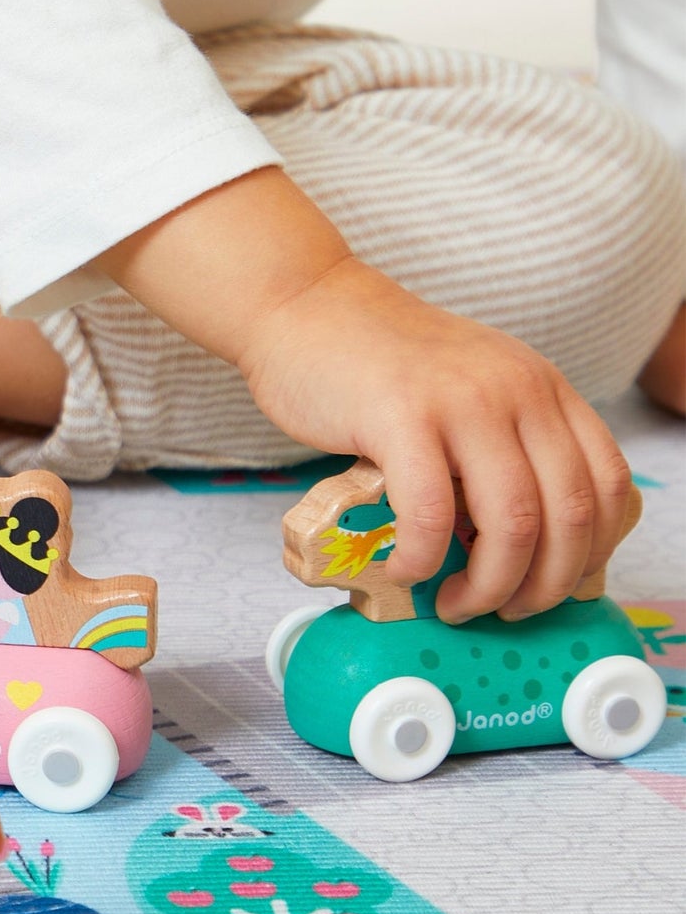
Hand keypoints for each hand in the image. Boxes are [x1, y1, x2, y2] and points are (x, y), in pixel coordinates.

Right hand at [97, 168, 633, 622]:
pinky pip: (432, 513)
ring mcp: (461, 402)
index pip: (608, 484)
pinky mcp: (400, 417)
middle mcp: (516, 390)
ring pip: (513, 523)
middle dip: (543, 586)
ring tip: (455, 599)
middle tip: (504, 609)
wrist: (304, 304)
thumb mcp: (468, 387)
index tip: (555, 583)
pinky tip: (405, 567)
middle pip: (570, 515)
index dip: (591, 552)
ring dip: (490, 585)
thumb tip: (511, 541)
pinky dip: (424, 558)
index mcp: (540, 387)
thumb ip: (500, 444)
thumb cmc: (373, 359)